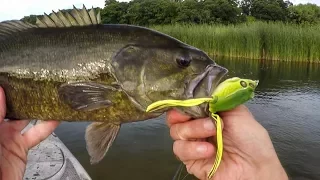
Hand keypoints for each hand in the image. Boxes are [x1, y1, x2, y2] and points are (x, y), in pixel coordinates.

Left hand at [0, 87, 59, 179]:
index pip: (1, 100)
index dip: (7, 90)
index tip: (17, 78)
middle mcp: (0, 126)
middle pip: (14, 107)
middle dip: (24, 96)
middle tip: (36, 84)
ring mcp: (10, 136)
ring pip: (27, 118)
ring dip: (39, 109)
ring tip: (49, 96)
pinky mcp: (21, 147)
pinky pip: (37, 134)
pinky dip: (48, 126)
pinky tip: (56, 118)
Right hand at [167, 105, 287, 179]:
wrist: (255, 168)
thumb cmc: (251, 140)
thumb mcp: (238, 111)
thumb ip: (217, 99)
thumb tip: (202, 91)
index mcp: (207, 114)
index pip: (186, 104)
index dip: (184, 101)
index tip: (190, 100)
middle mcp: (197, 127)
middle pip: (174, 117)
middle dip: (183, 114)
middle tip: (200, 116)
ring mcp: (193, 143)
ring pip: (176, 132)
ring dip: (193, 130)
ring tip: (212, 132)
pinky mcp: (190, 160)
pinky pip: (180, 149)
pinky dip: (193, 148)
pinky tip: (209, 151)